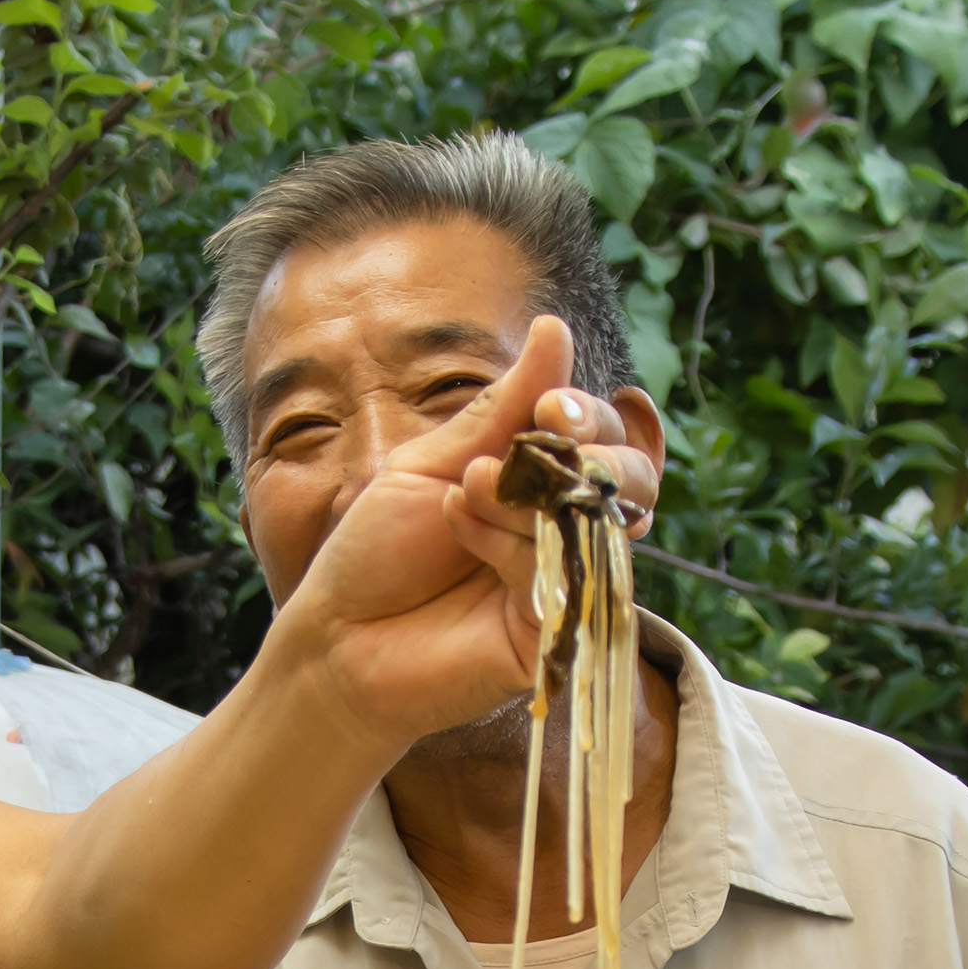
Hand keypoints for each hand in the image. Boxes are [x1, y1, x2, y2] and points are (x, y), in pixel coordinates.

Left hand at [264, 316, 664, 742]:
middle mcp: (563, 532)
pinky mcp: (555, 633)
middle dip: (597, 451)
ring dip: (528, 493)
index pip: (601, 437)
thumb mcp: (433, 463)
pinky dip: (507, 541)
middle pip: (629, 480)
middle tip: (550, 429)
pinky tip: (459, 526)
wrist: (337, 638)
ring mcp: (564, 583)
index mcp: (539, 484)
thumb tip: (553, 330)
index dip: (590, 415)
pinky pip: (559, 573)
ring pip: (596, 524)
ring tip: (467, 484)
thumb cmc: (378, 553)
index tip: (552, 404)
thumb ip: (501, 407)